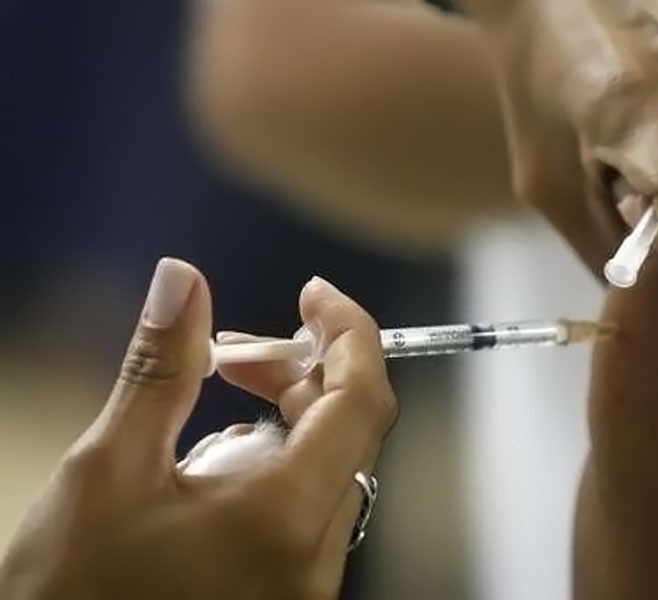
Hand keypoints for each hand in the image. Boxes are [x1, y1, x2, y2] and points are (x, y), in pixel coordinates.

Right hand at [0, 259, 396, 599]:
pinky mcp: (291, 594)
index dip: (348, 332)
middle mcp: (318, 556)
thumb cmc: (77, 591)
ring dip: (288, 419)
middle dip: (305, 373)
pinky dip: (279, 466)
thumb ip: (159, 370)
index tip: (314, 294)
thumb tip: (182, 280)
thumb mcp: (108, 469)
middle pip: (351, 432)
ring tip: (219, 401)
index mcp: (285, 517)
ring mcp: (310, 583)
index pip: (363, 401)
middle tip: (240, 351)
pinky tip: (217, 463)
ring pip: (332, 470)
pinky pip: (310, 510)